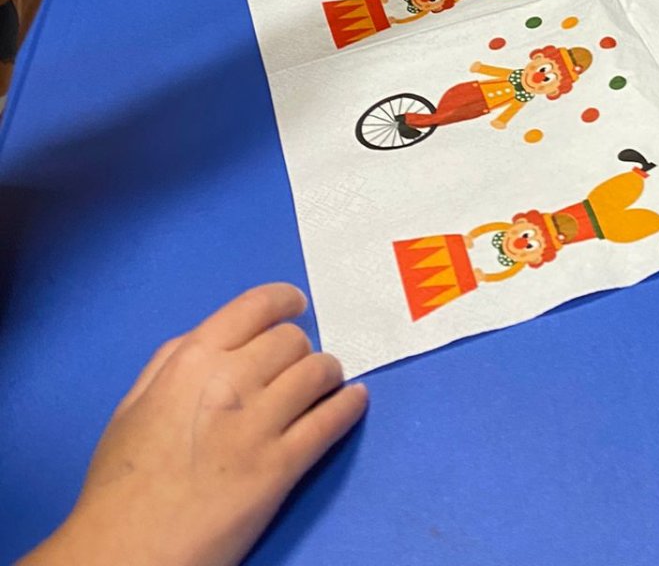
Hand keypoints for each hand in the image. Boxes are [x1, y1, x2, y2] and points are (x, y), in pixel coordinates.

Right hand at [26, 285, 366, 565]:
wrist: (126, 555)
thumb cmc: (120, 486)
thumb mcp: (133, 406)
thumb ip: (172, 362)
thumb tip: (216, 338)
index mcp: (191, 361)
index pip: (256, 305)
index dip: (284, 300)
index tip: (297, 306)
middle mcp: (231, 381)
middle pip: (292, 340)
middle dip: (298, 348)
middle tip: (297, 364)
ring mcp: (260, 424)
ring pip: (318, 372)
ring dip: (327, 373)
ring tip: (327, 382)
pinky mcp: (282, 466)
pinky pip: (330, 421)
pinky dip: (349, 405)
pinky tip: (354, 400)